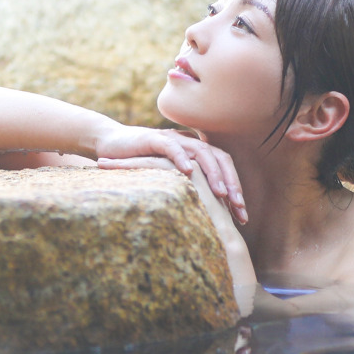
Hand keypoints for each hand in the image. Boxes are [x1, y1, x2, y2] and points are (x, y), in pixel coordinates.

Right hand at [96, 123, 246, 224]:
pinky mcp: (154, 139)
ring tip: (221, 193)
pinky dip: (182, 158)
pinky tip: (189, 173)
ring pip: (202, 152)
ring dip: (213, 173)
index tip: (242, 214)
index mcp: (196, 152)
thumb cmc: (139, 164)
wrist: (111, 145)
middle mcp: (189, 143)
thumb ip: (186, 188)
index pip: (223, 167)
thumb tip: (206, 215)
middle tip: (239, 207)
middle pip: (219, 159)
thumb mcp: (168, 178)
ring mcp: (173, 139)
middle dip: (232, 183)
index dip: (235, 188)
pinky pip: (172, 148)